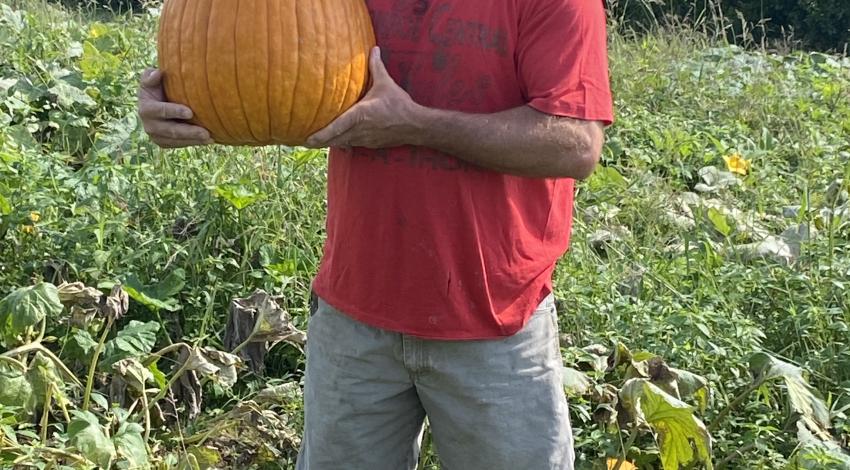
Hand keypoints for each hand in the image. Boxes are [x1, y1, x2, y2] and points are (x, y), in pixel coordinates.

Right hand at [137, 68, 212, 147]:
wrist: (155, 103)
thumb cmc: (156, 87)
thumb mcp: (150, 79)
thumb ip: (151, 76)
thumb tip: (158, 73)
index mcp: (146, 109)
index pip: (160, 111)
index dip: (174, 112)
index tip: (190, 112)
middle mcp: (149, 125)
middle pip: (171, 130)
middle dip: (189, 132)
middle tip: (206, 133)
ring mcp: (157, 136)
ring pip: (177, 140)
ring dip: (194, 140)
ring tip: (210, 138)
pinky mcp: (165, 143)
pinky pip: (180, 144)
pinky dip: (194, 143)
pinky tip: (208, 140)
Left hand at [306, 47, 422, 148]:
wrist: (415, 126)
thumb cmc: (399, 105)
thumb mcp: (386, 84)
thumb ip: (376, 67)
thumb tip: (373, 48)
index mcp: (360, 115)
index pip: (336, 127)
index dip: (321, 135)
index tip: (307, 139)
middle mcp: (359, 130)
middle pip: (334, 140)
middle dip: (319, 142)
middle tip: (303, 141)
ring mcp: (364, 140)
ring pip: (342, 143)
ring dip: (330, 143)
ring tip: (315, 142)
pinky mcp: (370, 144)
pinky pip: (352, 145)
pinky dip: (342, 142)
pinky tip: (337, 141)